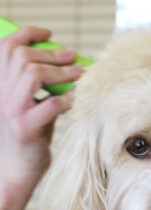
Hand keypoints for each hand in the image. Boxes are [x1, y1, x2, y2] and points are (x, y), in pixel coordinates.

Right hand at [0, 25, 82, 186]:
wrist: (16, 170)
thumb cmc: (28, 138)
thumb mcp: (28, 107)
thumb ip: (37, 89)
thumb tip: (64, 68)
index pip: (5, 49)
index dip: (26, 35)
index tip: (48, 34)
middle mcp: (0, 95)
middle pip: (22, 57)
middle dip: (51, 54)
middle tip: (73, 57)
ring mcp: (11, 111)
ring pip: (33, 74)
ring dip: (61, 72)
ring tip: (79, 74)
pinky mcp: (26, 128)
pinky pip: (50, 105)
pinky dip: (67, 99)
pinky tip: (78, 99)